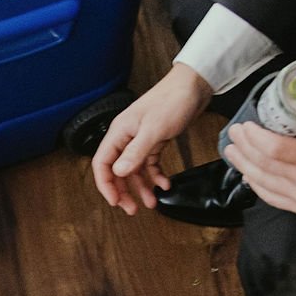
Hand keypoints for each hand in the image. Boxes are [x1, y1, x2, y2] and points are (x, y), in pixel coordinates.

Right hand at [92, 64, 212, 214]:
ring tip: (151, 203)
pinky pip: (150, 164)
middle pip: (116, 171)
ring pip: (134, 171)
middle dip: (123, 191)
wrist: (193, 86)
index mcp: (119, 132)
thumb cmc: (171, 100)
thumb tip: (119, 172)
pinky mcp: (155, 141)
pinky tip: (165, 184)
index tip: (115, 201)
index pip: (102, 163)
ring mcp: (140, 140)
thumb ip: (135, 152)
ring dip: (141, 188)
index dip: (106, 185)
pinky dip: (156, 176)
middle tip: (131, 209)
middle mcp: (126, 137)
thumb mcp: (153, 130)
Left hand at [220, 105, 295, 217]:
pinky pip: (271, 197)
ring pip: (263, 183)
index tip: (246, 125)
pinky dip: (256, 184)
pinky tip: (247, 173)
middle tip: (234, 133)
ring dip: (243, 165)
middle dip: (244, 147)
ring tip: (232, 151)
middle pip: (264, 165)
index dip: (254, 137)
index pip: (274, 149)